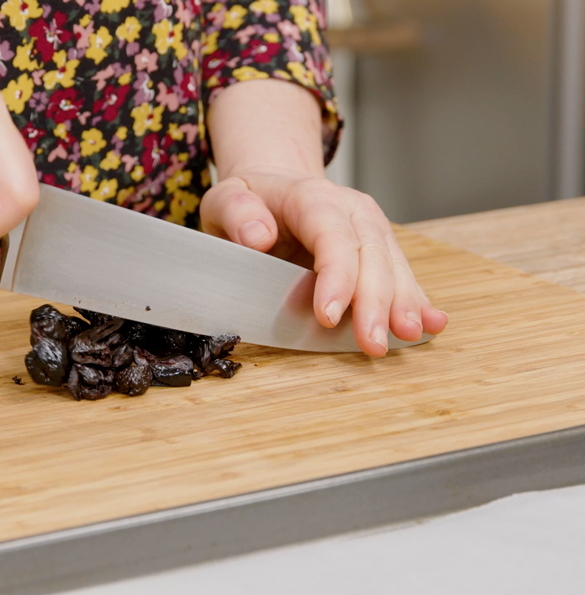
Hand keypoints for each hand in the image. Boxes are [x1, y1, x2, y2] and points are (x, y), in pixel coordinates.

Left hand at [200, 169, 447, 356]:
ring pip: (393, 266)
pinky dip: (416, 299)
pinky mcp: (378, 249)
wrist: (273, 189)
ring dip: (402, 304)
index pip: (332, 235)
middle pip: (371, 254)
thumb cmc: (247, 202)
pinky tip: (432, 322)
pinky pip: (400, 274)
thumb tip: (258, 236)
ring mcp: (369, 228)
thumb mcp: (225, 199)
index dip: (336, 276)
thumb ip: (236, 213)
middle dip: (374, 302)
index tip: (328, 315)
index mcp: (311, 197)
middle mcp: (350, 209)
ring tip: (407, 336)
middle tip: (373, 342)